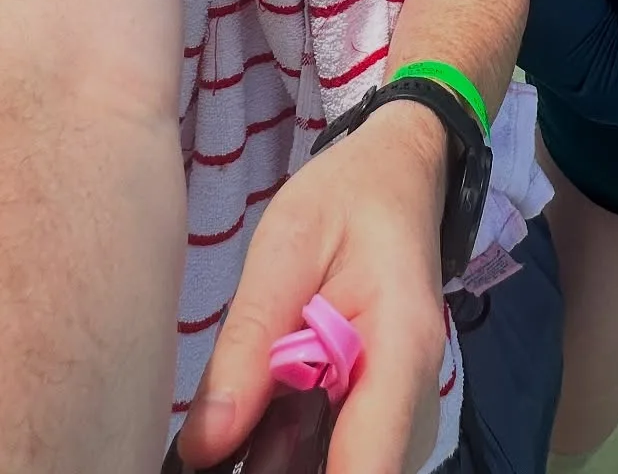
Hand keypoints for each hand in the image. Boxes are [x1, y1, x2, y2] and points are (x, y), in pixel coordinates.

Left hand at [175, 102, 449, 473]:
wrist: (399, 174)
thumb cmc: (347, 197)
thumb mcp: (285, 249)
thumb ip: (248, 343)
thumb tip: (201, 448)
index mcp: (400, 348)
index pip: (366, 466)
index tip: (237, 469)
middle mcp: (416, 395)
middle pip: (352, 473)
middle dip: (277, 467)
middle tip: (215, 442)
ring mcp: (405, 409)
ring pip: (342, 467)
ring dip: (280, 457)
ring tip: (233, 414)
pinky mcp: (385, 411)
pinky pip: (341, 452)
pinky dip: (293, 448)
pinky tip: (253, 415)